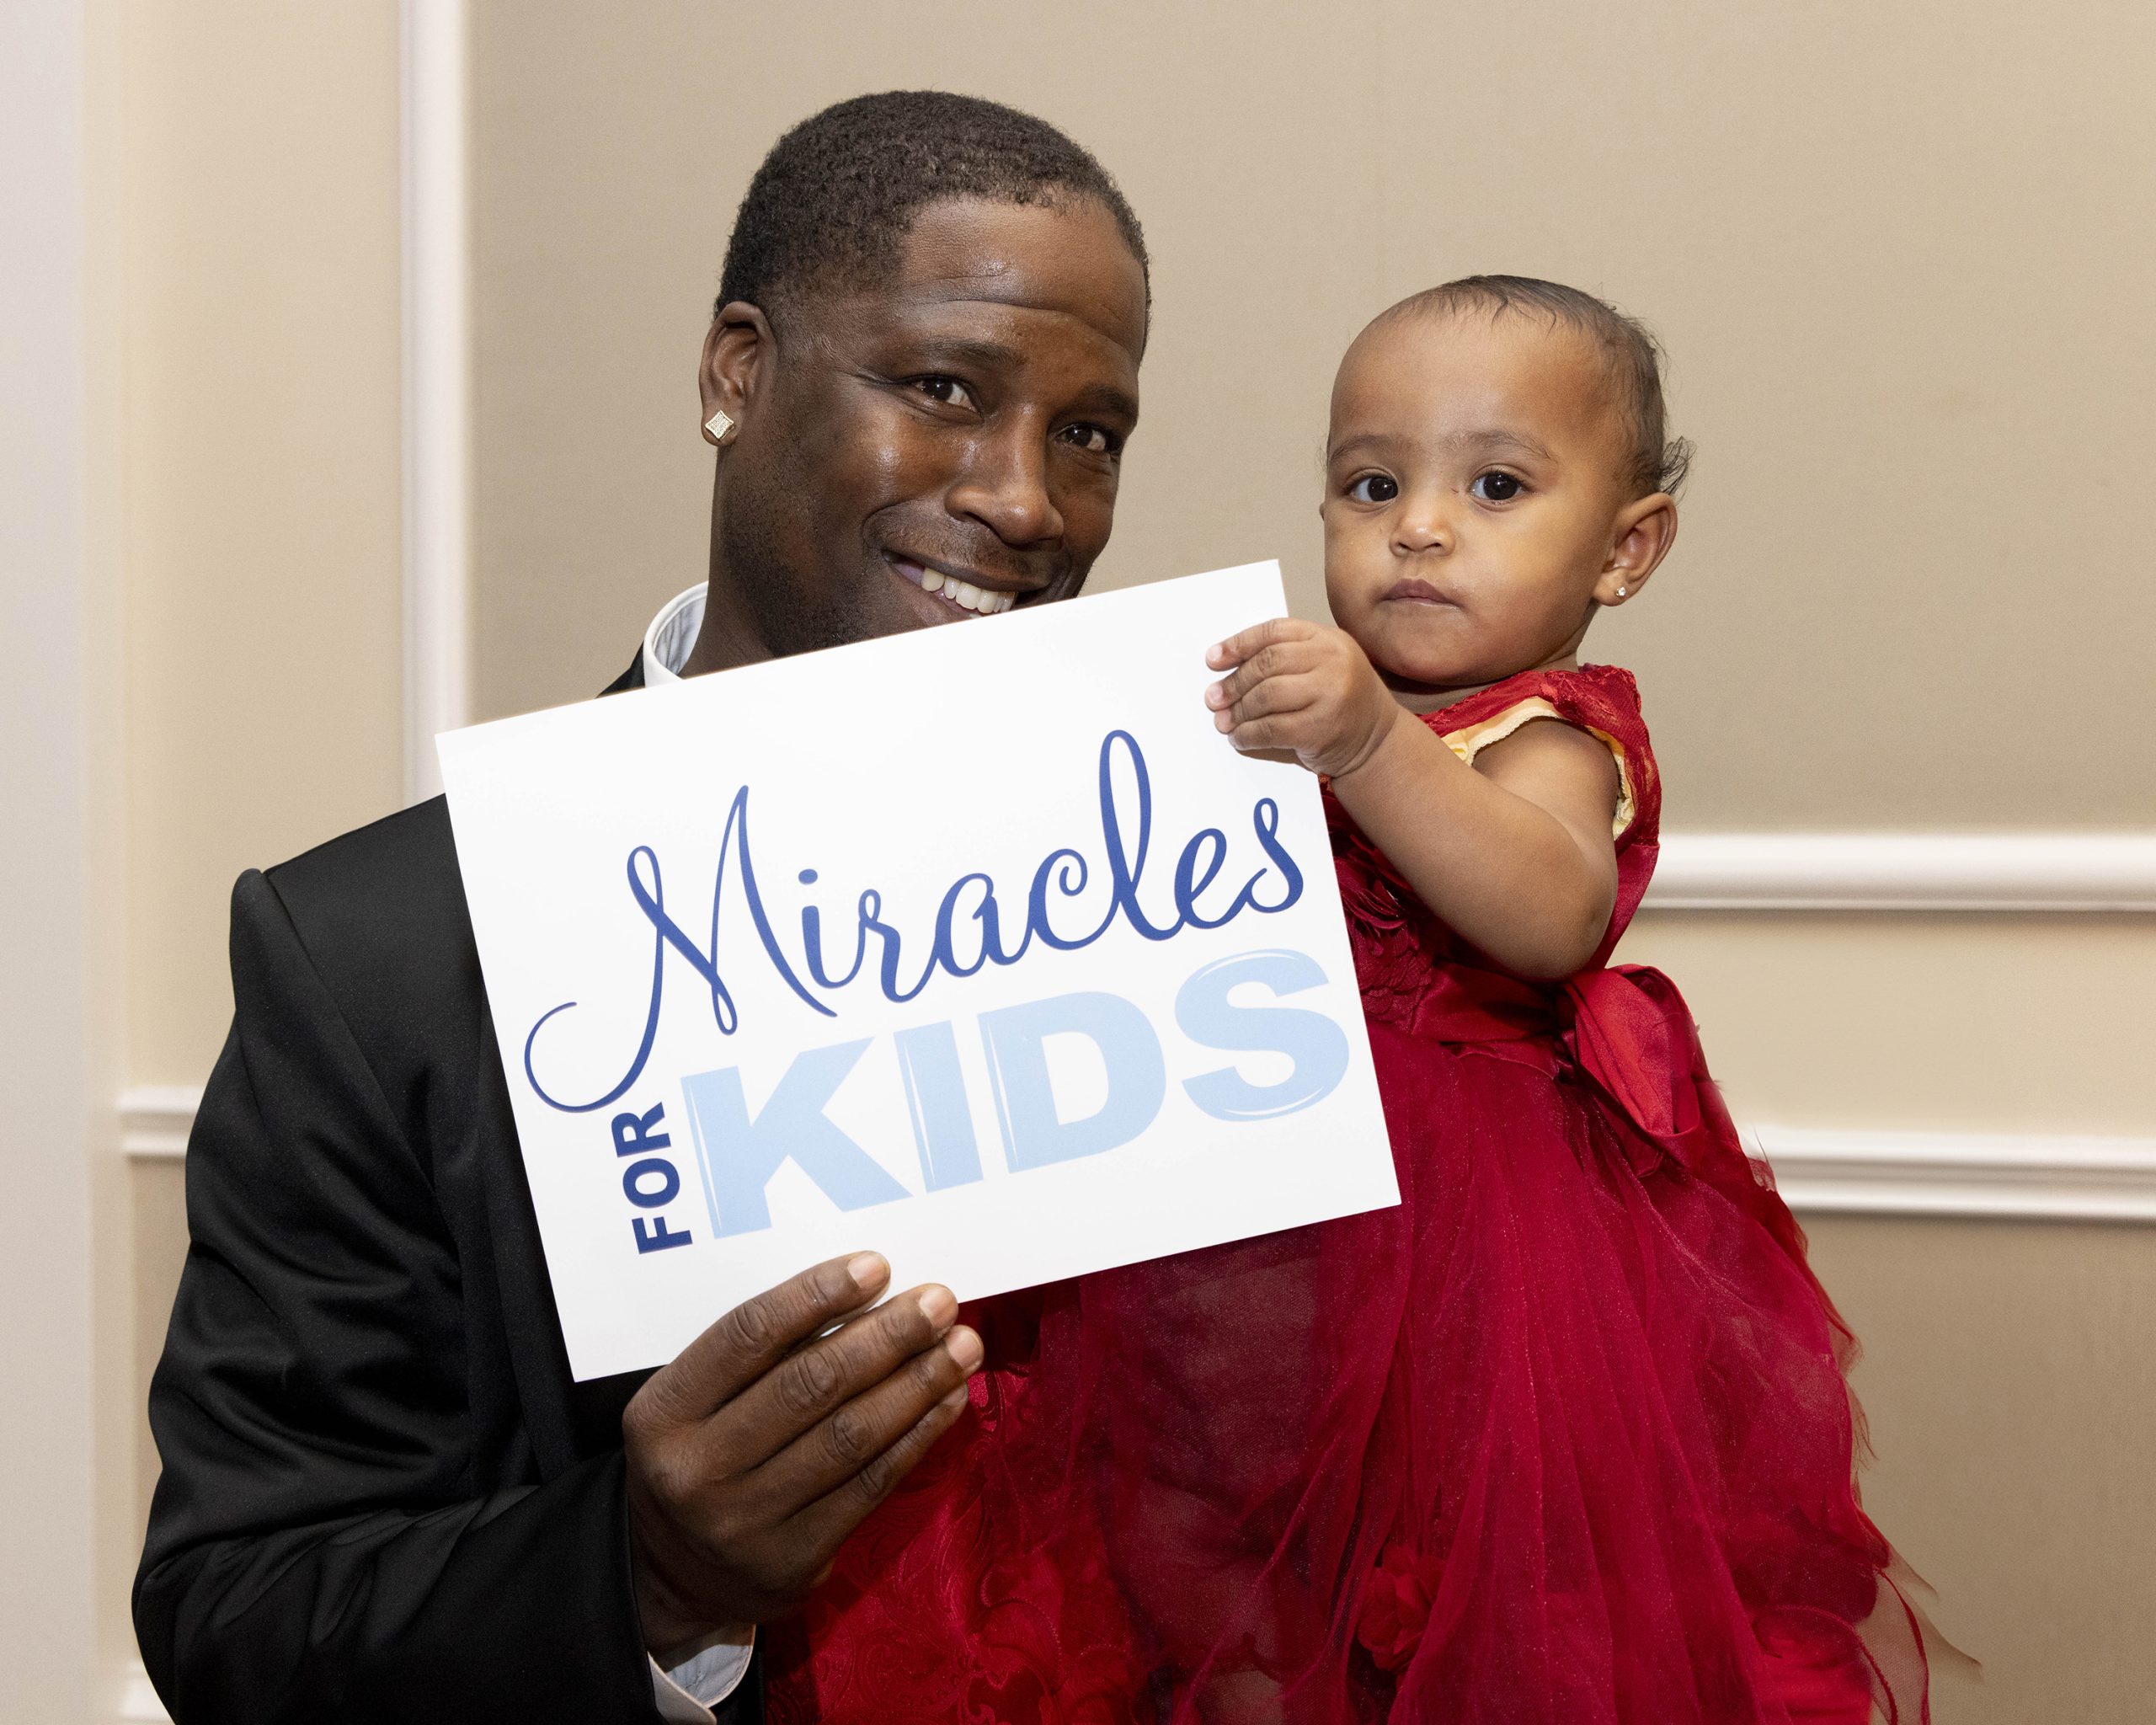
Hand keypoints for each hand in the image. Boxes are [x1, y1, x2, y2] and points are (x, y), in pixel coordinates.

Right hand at [621, 1252, 981, 1649]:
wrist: (675, 1576)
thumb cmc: (701, 1456)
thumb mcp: (696, 1403)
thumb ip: (759, 1356)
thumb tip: (866, 1294)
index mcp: (664, 1413)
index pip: (747, 1336)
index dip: (815, 1296)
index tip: (875, 1266)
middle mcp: (697, 1470)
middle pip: (809, 1385)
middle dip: (886, 1336)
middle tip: (939, 1301)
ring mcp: (745, 1522)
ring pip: (849, 1437)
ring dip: (917, 1384)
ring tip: (961, 1346)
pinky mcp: (793, 1562)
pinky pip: (871, 1486)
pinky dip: (918, 1436)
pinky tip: (948, 1400)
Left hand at [1205, 618, 1402, 779]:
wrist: (1378, 740)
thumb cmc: (1342, 701)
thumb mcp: (1325, 665)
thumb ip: (1287, 657)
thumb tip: (1229, 665)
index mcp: (1329, 638)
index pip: (1274, 632)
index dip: (1238, 644)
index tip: (1213, 659)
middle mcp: (1332, 661)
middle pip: (1267, 663)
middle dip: (1234, 682)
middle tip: (1214, 697)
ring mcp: (1329, 694)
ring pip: (1266, 696)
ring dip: (1238, 711)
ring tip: (1223, 720)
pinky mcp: (1321, 728)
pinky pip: (1271, 728)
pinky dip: (1249, 734)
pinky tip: (1240, 737)